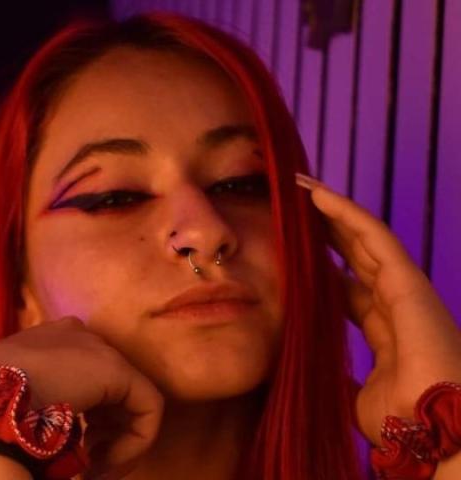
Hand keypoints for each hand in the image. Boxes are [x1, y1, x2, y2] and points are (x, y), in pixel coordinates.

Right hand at [0, 316, 163, 478]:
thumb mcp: (1, 402)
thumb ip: (27, 403)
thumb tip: (35, 430)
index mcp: (48, 340)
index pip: (81, 377)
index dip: (85, 418)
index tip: (74, 450)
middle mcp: (78, 337)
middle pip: (108, 389)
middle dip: (104, 430)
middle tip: (88, 465)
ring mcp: (99, 350)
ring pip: (130, 401)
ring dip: (117, 443)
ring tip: (94, 470)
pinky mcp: (119, 371)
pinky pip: (147, 408)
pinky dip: (136, 444)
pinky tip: (105, 466)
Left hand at [296, 173, 460, 444]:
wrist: (432, 434)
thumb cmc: (401, 421)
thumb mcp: (355, 394)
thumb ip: (339, 376)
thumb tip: (313, 373)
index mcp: (384, 329)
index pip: (347, 286)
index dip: (321, 265)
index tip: (292, 249)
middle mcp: (395, 303)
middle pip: (354, 254)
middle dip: (324, 229)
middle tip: (292, 206)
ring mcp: (405, 289)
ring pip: (363, 237)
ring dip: (331, 210)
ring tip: (300, 187)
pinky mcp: (409, 280)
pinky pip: (374, 236)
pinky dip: (345, 212)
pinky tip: (317, 195)